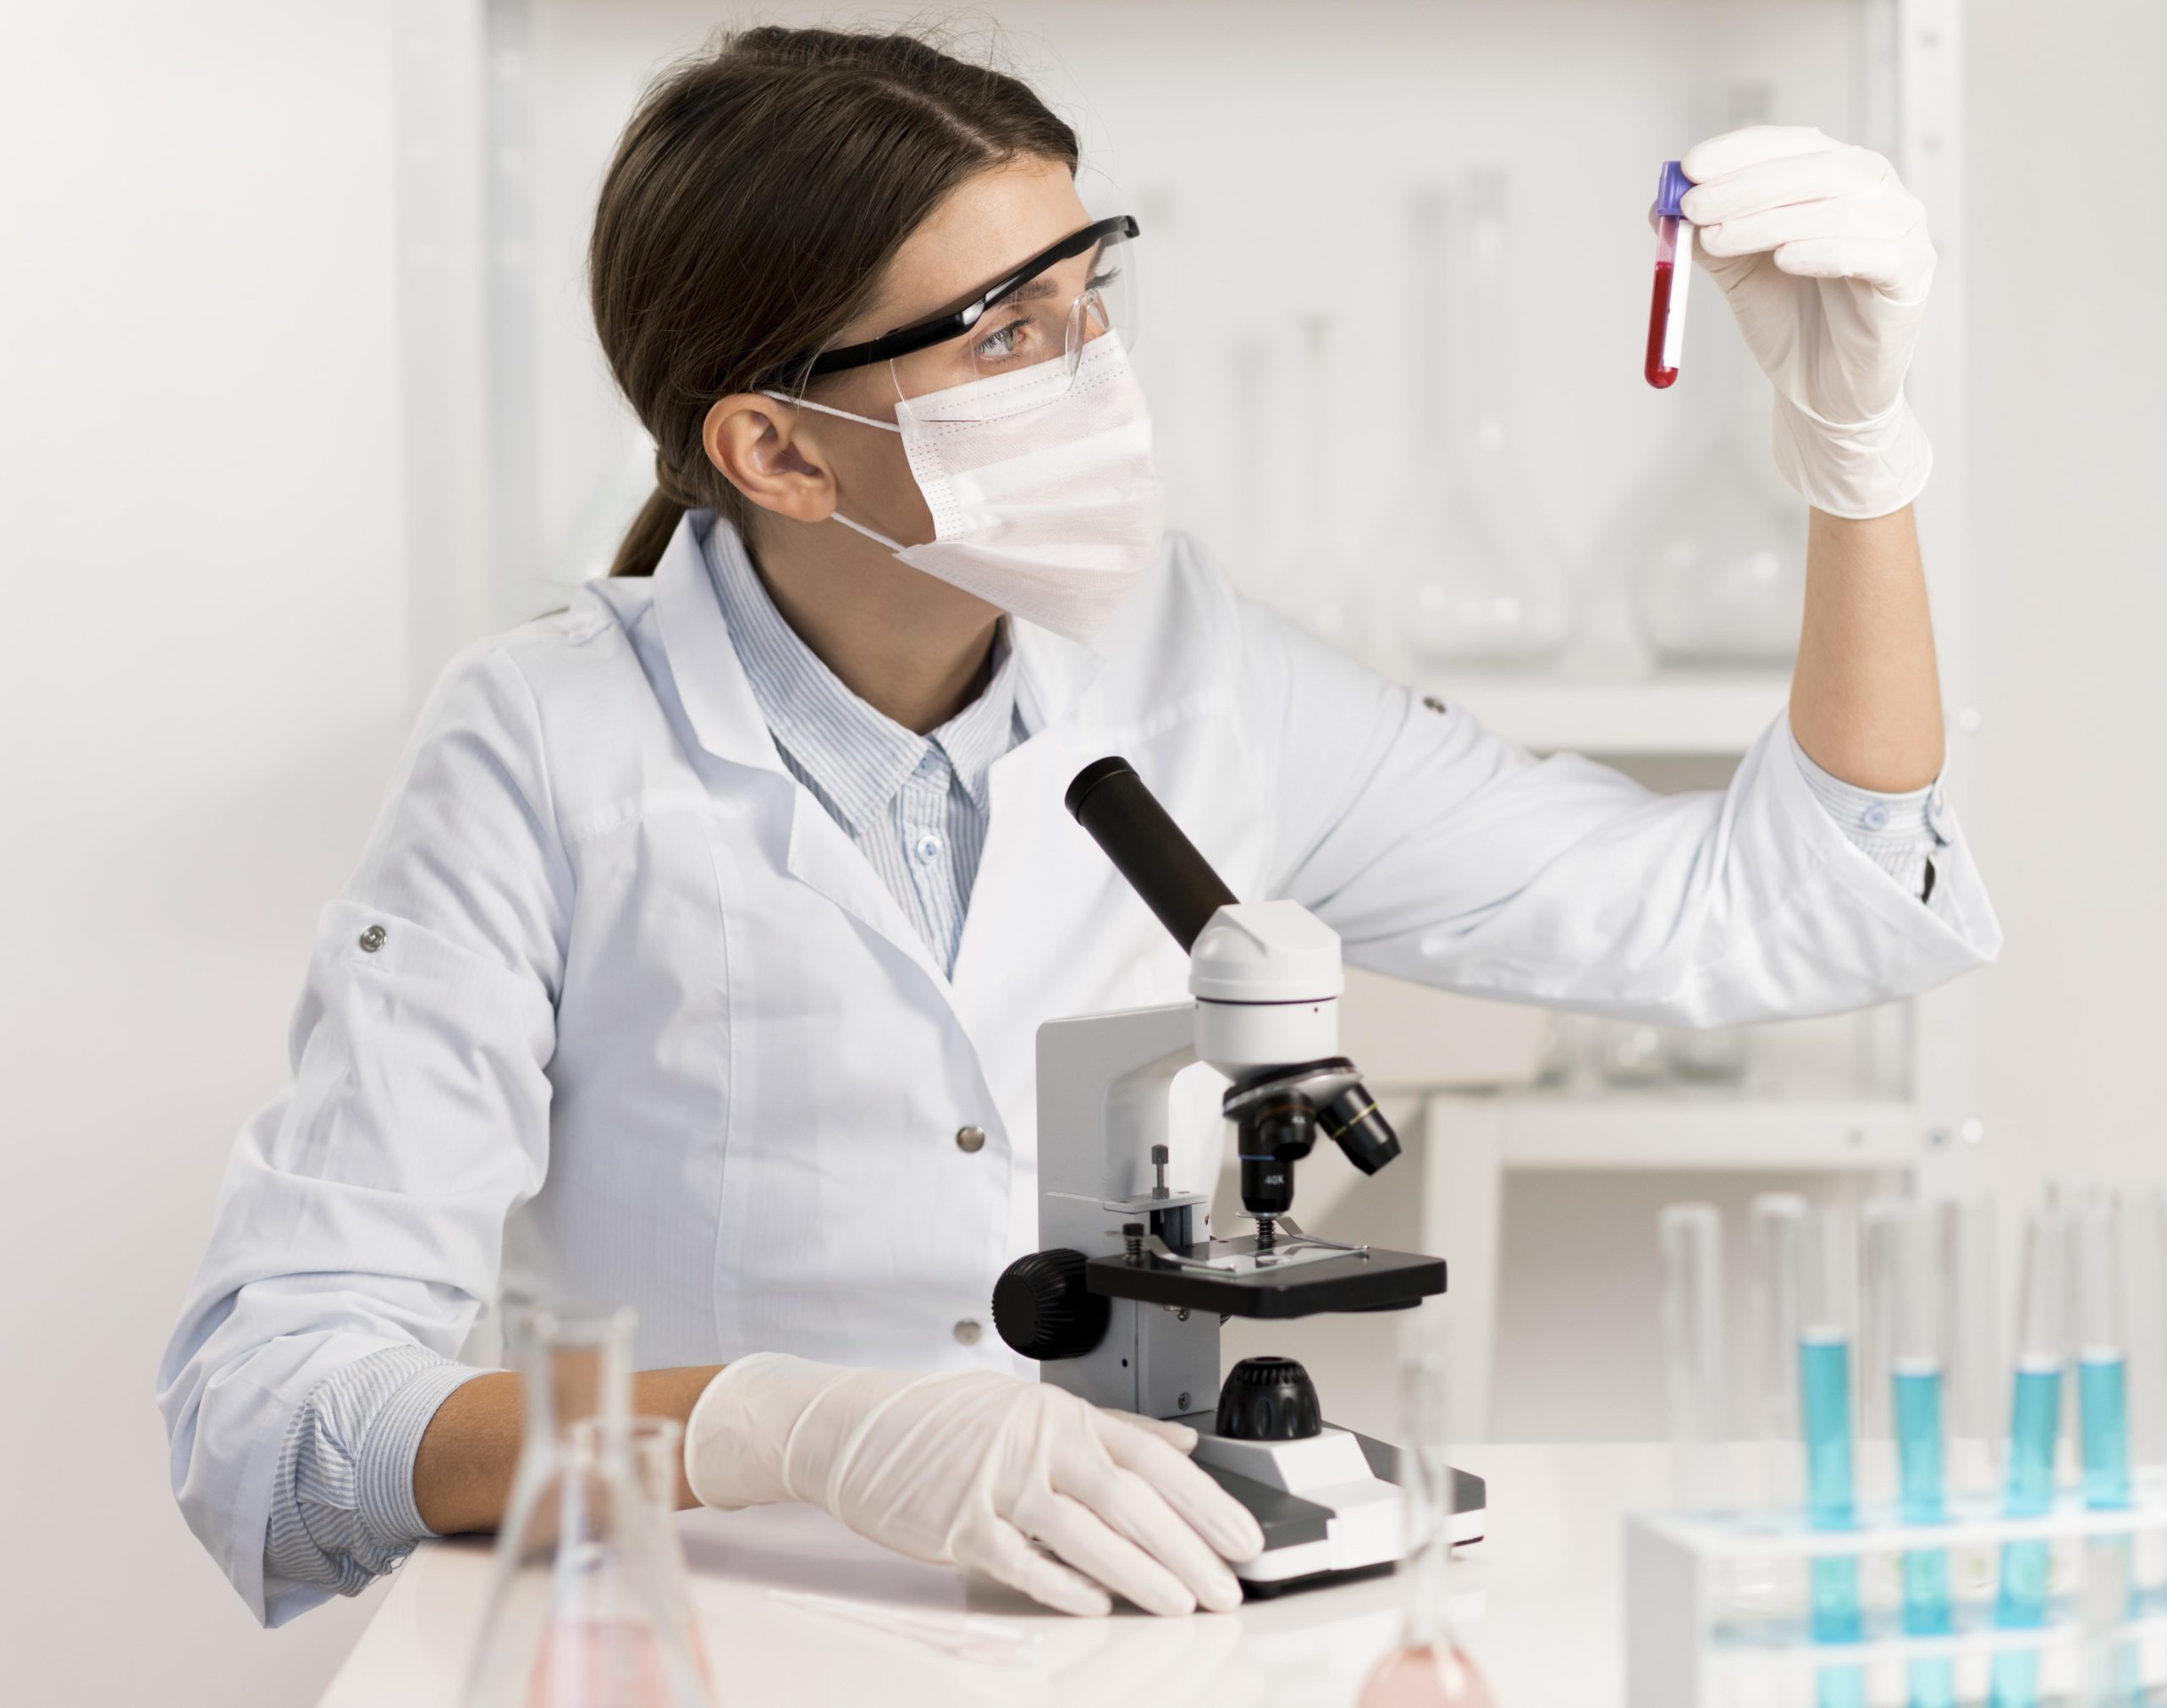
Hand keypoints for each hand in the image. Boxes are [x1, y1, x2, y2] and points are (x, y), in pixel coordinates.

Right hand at [683, 1355, 1264, 1615]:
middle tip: (1228, 1584)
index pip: (1149, 1455)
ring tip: (1184, 1604)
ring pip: (1086, 1534)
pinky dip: (1064, 1585)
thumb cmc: (937, 1420)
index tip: (1241, 1534)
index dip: (1204, 1499)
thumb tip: (1180, 1445)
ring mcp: (995, 1483)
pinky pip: (1022, 1562)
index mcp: (1057, 1412)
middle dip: (1189, 1547)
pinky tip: (1099, 1604)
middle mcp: (1033, 1442)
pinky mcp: (958, 1526)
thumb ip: (1109, 1427)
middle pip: (1130, 1499)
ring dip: (1142, 1574)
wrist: (851, 1427)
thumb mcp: (1028, 1406)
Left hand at [1680, 126, 1934, 517]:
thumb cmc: (1788, 320)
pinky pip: (1871, 254)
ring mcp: (1901, 230)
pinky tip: (1783, 258)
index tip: (1689, 169)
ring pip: (1838, 208)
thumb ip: (1706, 234)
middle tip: (1693, 206)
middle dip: (1746, 186)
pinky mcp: (1910, 276)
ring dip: (1768, 220)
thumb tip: (1660, 205)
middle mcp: (1876, 192)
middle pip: (1816, 169)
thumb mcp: (1737, 271)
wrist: (1823, 390)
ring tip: (1715, 239)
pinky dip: (1824, 251)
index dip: (1740, 153)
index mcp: (1836, 176)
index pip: (1792, 145)